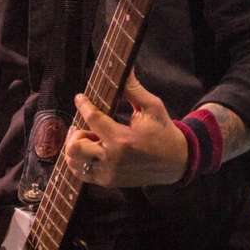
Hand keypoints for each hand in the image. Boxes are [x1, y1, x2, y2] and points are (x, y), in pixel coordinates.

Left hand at [64, 71, 187, 186]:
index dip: (83, 104)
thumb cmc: (163, 131)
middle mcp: (112, 159)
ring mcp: (109, 173)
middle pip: (74, 146)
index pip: (92, 118)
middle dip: (76, 132)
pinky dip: (80, 161)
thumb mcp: (152, 107)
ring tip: (90, 139)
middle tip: (86, 126)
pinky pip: (81, 173)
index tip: (80, 97)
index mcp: (122, 139)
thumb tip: (126, 67)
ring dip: (76, 147)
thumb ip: (133, 89)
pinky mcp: (108, 182)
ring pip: (74, 161)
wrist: (176, 162)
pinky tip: (90, 150)